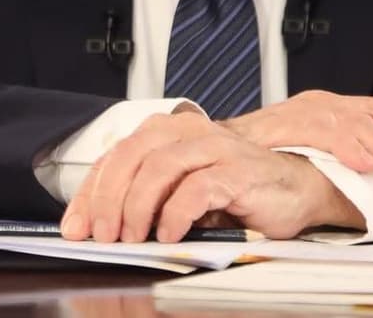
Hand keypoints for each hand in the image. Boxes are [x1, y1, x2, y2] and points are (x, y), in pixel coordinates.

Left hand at [59, 110, 365, 242]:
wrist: (296, 189)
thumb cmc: (238, 192)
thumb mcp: (183, 193)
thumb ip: (149, 200)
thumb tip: (103, 228)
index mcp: (170, 134)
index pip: (117, 156)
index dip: (91, 192)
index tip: (76, 226)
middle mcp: (190, 133)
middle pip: (133, 155)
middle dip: (108, 198)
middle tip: (101, 234)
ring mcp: (216, 148)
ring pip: (160, 167)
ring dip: (137, 206)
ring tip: (132, 238)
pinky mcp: (238, 171)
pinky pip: (198, 188)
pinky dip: (176, 213)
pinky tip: (170, 234)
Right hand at [221, 90, 372, 189]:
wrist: (218, 143)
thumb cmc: (274, 152)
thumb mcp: (323, 151)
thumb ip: (355, 156)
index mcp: (345, 107)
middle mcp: (333, 102)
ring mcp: (312, 109)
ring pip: (362, 123)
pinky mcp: (290, 121)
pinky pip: (325, 131)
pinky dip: (348, 148)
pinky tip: (365, 165)